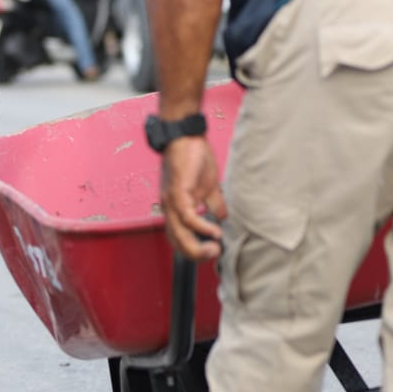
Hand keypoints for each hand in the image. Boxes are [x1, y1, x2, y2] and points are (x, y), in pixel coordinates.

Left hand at [160, 136, 227, 260]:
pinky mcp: (178, 192)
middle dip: (196, 255)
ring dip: (197, 247)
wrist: (185, 136)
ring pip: (179, 234)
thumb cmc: (193, 158)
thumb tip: (223, 217)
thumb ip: (214, 203)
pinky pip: (187, 216)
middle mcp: (169, 208)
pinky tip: (215, 231)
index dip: (193, 250)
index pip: (179, 238)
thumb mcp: (208, 186)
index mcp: (175, 208)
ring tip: (215, 249)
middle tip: (214, 255)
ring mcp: (171, 201)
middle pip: (176, 242)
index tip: (212, 251)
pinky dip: (201, 227)